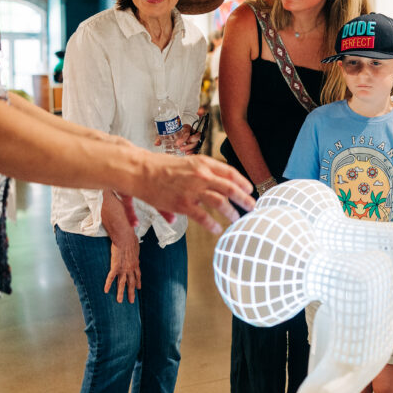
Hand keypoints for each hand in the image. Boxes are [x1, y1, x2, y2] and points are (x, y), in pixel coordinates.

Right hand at [103, 235, 140, 303]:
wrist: (125, 238)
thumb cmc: (131, 240)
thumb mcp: (136, 247)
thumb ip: (135, 251)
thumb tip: (135, 249)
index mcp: (136, 263)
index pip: (138, 275)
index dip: (138, 282)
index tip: (139, 288)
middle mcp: (130, 269)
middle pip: (131, 283)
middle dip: (131, 292)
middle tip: (131, 301)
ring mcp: (123, 269)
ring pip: (122, 284)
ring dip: (120, 293)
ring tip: (119, 301)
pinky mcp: (115, 267)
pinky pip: (111, 278)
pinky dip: (108, 284)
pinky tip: (105, 291)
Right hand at [135, 154, 253, 232]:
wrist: (139, 170)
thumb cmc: (159, 166)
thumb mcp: (183, 163)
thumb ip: (195, 176)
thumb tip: (201, 189)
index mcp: (203, 163)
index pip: (229, 172)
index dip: (242, 181)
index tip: (249, 189)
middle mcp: (202, 175)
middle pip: (231, 188)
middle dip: (244, 199)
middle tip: (252, 206)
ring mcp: (193, 189)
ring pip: (221, 202)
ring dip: (232, 212)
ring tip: (236, 220)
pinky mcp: (183, 203)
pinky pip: (203, 217)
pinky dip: (212, 224)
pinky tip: (217, 230)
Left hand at [153, 125, 196, 153]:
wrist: (175, 136)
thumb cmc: (173, 133)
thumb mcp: (167, 134)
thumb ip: (161, 138)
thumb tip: (156, 143)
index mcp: (185, 128)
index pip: (187, 131)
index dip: (183, 138)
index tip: (177, 143)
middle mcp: (191, 133)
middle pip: (195, 137)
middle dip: (189, 144)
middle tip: (181, 148)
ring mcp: (194, 139)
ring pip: (197, 143)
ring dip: (191, 148)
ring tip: (185, 153)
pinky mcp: (195, 144)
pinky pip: (197, 147)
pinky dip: (193, 151)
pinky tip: (188, 154)